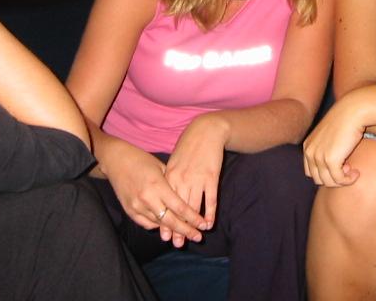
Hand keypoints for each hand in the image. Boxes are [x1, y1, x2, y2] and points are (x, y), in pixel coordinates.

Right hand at [103, 137, 206, 244]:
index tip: (203, 225)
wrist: (116, 160)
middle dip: (186, 231)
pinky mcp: (129, 210)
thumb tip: (186, 200)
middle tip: (198, 238)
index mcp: (158, 186)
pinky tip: (166, 226)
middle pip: (170, 221)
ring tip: (185, 234)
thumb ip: (173, 185)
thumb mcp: (161, 168)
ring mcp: (136, 206)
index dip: (193, 218)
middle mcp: (147, 199)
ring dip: (172, 230)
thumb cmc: (141, 160)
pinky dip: (157, 226)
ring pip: (159, 224)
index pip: (179, 207)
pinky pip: (146, 224)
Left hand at [163, 114, 227, 243]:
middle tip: (178, 243)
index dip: (165, 221)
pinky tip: (209, 223)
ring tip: (194, 237)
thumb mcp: (173, 162)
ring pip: (194, 207)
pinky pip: (210, 199)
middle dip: (178, 228)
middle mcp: (181, 179)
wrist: (206, 131)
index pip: (165, 204)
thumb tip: (164, 199)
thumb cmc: (188, 147)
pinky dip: (209, 213)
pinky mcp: (211, 177)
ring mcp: (196, 178)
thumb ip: (168, 180)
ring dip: (194, 224)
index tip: (164, 235)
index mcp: (169, 176)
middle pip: (178, 209)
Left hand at [302, 91, 369, 186]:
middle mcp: (310, 152)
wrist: (353, 111)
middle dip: (333, 178)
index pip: (311, 172)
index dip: (326, 173)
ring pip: (328, 182)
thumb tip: (334, 171)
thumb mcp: (331, 136)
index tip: (340, 167)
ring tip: (353, 170)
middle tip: (348, 169)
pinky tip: (356, 172)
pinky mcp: (330, 160)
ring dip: (342, 180)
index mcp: (307, 146)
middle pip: (318, 179)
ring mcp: (318, 156)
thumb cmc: (346, 122)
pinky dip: (348, 180)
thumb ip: (327, 150)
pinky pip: (339, 180)